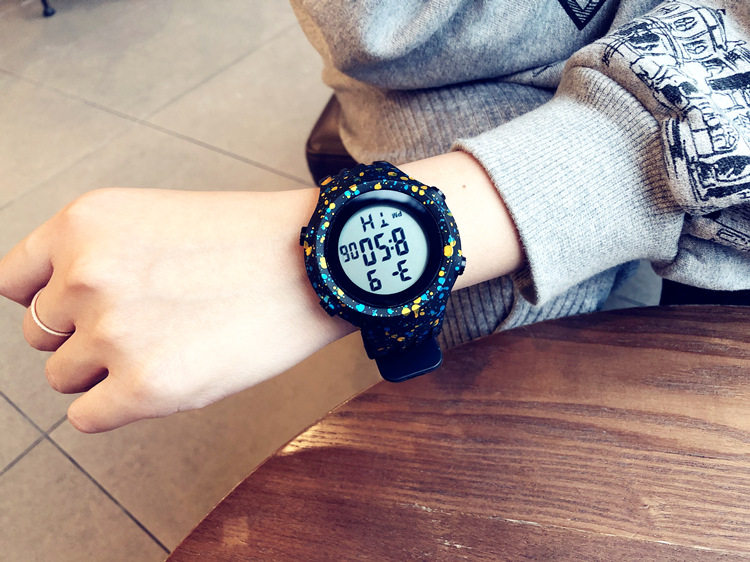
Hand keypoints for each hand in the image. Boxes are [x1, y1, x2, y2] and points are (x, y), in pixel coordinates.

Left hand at [0, 187, 351, 431]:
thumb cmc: (247, 240)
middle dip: (86, 333)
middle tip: (152, 322)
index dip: (54, 299)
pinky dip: (118, 406)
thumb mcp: (151, 218)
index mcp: (82, 223)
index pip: (16, 283)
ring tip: (172, 343)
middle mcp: (85, 275)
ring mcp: (113, 333)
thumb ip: (92, 255)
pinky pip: (88, 417)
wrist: (319, 262)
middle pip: (42, 334)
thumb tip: (53, 315)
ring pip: (66, 376)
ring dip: (108, 369)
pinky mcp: (147, 388)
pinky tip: (168, 377)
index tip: (87, 308)